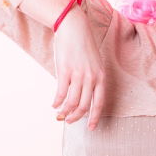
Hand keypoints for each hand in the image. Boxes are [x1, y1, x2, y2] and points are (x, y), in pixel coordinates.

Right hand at [51, 12, 105, 130]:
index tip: (90, 128)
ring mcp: (79, 75)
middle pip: (85, 106)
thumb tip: (83, 94)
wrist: (74, 27)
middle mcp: (92, 78)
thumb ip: (91, 78)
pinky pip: (61, 93)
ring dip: (65, 112)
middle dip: (76, 117)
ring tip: (59, 115)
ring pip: (72, 102)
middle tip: (68, 121)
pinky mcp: (65, 71)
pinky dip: (57, 101)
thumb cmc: (83, 45)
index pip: (100, 103)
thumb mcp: (94, 63)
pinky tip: (53, 104)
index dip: (94, 117)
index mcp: (101, 76)